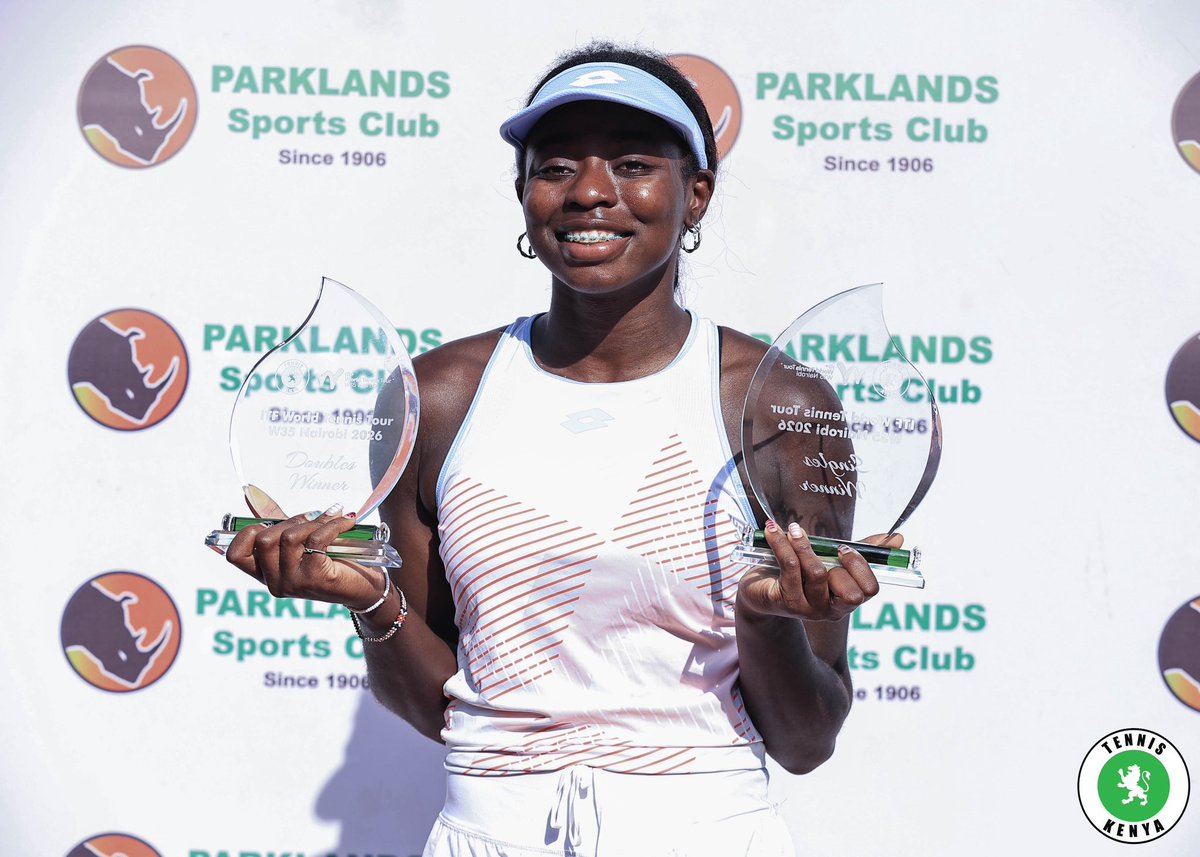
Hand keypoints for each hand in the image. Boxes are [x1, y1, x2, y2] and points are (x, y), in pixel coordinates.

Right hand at [224, 491, 387, 611]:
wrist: (364, 587)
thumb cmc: (331, 561)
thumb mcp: (299, 541)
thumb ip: (277, 521)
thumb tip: (250, 492)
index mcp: (265, 574)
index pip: (236, 555)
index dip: (247, 533)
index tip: (271, 524)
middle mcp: (275, 583)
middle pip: (264, 539)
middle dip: (291, 520)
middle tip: (313, 517)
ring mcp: (293, 583)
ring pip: (288, 537)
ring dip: (313, 521)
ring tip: (331, 518)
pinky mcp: (315, 578)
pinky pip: (316, 539)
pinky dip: (332, 524)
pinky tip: (346, 522)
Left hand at [737, 522, 900, 621]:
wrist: (758, 588)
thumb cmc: (799, 572)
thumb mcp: (831, 559)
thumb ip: (863, 550)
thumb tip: (898, 538)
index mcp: (845, 600)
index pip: (870, 591)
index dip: (862, 568)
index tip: (845, 548)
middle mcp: (829, 610)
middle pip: (852, 595)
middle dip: (844, 565)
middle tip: (832, 548)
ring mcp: (807, 609)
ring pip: (818, 574)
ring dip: (806, 545)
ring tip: (795, 529)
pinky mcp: (783, 602)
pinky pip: (789, 567)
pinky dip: (782, 543)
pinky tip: (774, 530)